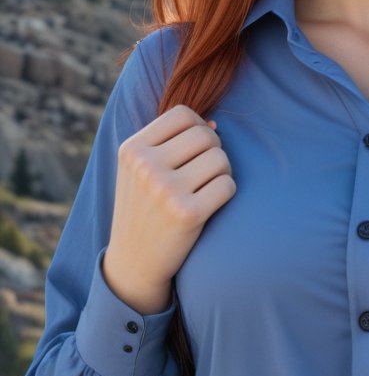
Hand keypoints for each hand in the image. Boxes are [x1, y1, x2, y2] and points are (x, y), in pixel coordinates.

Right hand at [107, 108, 234, 296]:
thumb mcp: (140, 170)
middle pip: (205, 136)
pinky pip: (228, 186)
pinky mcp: (188, 213)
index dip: (199, 128)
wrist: (135, 261)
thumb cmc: (144, 209)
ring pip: (220, 159)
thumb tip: (215, 123)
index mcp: (132, 149)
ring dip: (222, 172)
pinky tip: (211, 204)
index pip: (182, 114)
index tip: (195, 150)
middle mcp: (145, 166)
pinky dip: (226, 193)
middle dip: (214, 151)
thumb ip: (171, 142)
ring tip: (206, 187)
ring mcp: (165, 190)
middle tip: (205, 172)